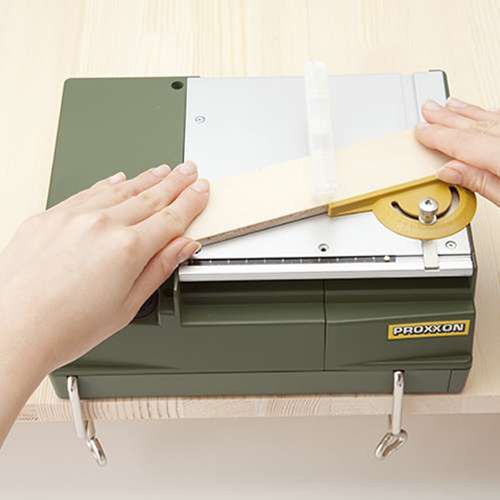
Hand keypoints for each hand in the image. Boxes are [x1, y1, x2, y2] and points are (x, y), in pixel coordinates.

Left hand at [0, 162, 208, 373]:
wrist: (11, 328)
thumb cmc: (65, 327)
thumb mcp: (127, 306)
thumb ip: (158, 269)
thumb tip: (183, 246)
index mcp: (127, 249)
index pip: (171, 217)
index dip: (191, 201)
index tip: (201, 189)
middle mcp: (102, 224)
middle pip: (150, 197)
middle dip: (175, 182)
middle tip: (189, 170)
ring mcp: (74, 216)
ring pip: (121, 189)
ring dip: (146, 178)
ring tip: (163, 169)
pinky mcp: (50, 216)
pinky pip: (88, 192)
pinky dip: (109, 184)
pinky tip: (119, 178)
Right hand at [415, 97, 499, 205]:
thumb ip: (478, 182)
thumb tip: (448, 171)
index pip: (462, 142)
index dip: (437, 136)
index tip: (420, 130)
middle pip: (474, 126)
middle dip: (447, 118)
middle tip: (428, 109)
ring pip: (490, 118)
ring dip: (466, 112)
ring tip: (449, 105)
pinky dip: (490, 115)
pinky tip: (484, 112)